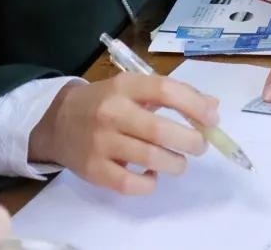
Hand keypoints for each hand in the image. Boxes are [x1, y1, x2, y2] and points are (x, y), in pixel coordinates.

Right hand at [28, 73, 218, 196]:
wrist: (57, 122)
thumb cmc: (105, 102)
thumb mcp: (133, 89)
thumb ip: (171, 95)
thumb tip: (212, 109)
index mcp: (125, 86)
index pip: (165, 90)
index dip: (194, 105)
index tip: (213, 118)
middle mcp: (112, 112)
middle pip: (160, 129)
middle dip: (190, 141)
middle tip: (199, 145)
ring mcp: (101, 142)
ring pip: (150, 159)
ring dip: (175, 164)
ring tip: (179, 162)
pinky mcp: (94, 170)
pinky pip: (130, 184)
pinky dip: (149, 183)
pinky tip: (151, 175)